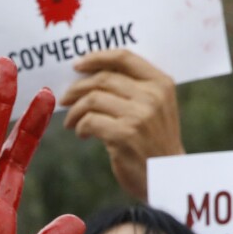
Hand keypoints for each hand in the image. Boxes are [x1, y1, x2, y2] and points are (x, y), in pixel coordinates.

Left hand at [59, 48, 182, 201]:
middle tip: (65, 98)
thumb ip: (133, 88)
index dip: (96, 58)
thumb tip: (89, 74)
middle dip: (77, 88)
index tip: (77, 65)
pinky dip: (79, 126)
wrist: (167, 176)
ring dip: (75, 111)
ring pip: (92, 99)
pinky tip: (81, 133)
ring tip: (71, 122)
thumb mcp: (156, 107)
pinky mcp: (124, 135)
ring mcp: (139, 115)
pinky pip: (89, 121)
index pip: (124, 57)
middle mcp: (152, 96)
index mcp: (161, 83)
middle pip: (103, 79)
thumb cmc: (154, 140)